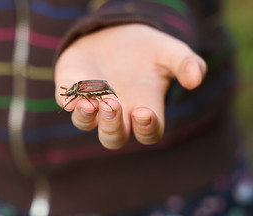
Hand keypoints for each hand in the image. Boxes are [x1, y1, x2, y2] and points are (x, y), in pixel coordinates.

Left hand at [55, 24, 205, 149]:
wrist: (117, 32)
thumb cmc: (146, 49)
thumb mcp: (170, 52)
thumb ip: (186, 64)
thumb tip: (195, 80)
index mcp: (144, 107)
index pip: (147, 133)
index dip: (146, 129)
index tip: (144, 113)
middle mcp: (118, 111)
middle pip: (113, 138)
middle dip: (112, 128)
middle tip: (113, 105)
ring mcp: (93, 101)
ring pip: (86, 124)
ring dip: (86, 118)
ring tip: (91, 104)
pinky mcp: (73, 86)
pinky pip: (66, 100)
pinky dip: (68, 100)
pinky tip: (71, 94)